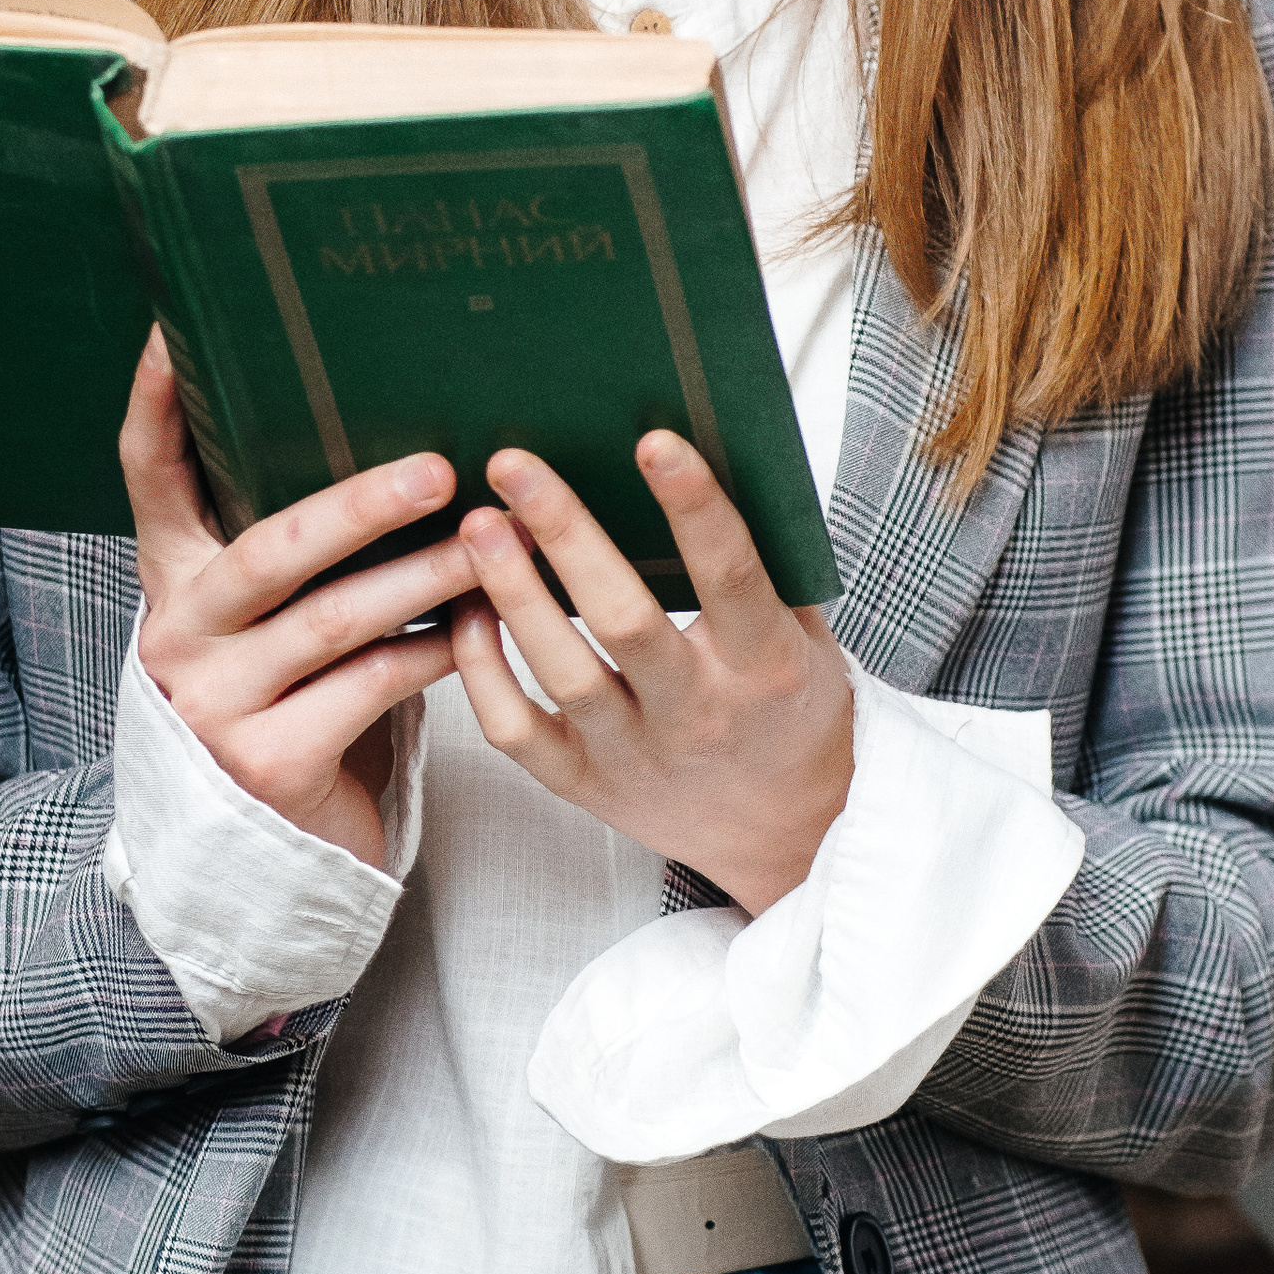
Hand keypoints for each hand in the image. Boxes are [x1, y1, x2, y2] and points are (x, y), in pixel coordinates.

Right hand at [120, 331, 467, 871]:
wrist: (264, 858)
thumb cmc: (291, 705)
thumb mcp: (270, 625)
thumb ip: (292, 554)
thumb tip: (391, 438)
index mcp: (173, 585)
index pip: (148, 477)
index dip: (159, 404)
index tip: (177, 333)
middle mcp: (181, 639)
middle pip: (268, 549)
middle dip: (357, 505)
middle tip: (436, 469)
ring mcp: (218, 706)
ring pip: (335, 621)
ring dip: (425, 575)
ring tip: (491, 540)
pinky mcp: (271, 764)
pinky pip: (372, 687)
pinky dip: (434, 650)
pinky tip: (480, 623)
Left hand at [447, 433, 852, 913]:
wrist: (790, 832)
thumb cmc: (789, 709)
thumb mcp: (805, 636)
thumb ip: (764, 564)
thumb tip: (712, 456)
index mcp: (765, 666)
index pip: (731, 576)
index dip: (694, 507)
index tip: (654, 441)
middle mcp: (699, 714)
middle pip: (625, 619)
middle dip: (567, 534)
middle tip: (516, 465)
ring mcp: (636, 757)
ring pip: (561, 673)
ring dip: (512, 592)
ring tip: (478, 524)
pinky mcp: (586, 787)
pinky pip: (515, 730)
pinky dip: (482, 670)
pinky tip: (468, 610)